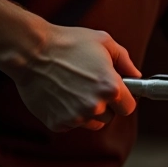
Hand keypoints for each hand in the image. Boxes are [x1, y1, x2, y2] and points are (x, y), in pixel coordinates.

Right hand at [9, 25, 141, 131]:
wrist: (30, 51)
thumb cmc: (68, 42)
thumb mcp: (104, 42)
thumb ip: (125, 61)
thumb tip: (137, 76)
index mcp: (111, 88)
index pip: (128, 107)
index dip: (123, 99)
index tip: (116, 92)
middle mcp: (95, 107)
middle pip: (110, 117)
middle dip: (104, 104)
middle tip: (89, 85)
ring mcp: (75, 117)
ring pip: (91, 123)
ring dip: (87, 111)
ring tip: (74, 89)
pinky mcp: (57, 123)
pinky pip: (71, 124)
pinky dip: (68, 114)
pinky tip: (60, 95)